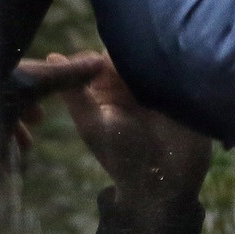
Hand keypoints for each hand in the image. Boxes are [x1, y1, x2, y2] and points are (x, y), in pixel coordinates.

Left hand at [38, 51, 212, 200]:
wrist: (165, 184)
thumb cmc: (123, 158)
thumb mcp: (94, 126)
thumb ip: (75, 93)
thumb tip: (52, 56)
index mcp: (105, 89)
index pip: (98, 58)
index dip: (98, 57)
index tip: (104, 66)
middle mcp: (130, 82)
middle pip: (126, 51)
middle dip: (128, 49)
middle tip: (131, 66)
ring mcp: (157, 83)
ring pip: (152, 53)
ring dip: (152, 51)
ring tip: (153, 65)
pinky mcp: (182, 86)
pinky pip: (177, 63)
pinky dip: (175, 58)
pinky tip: (175, 64)